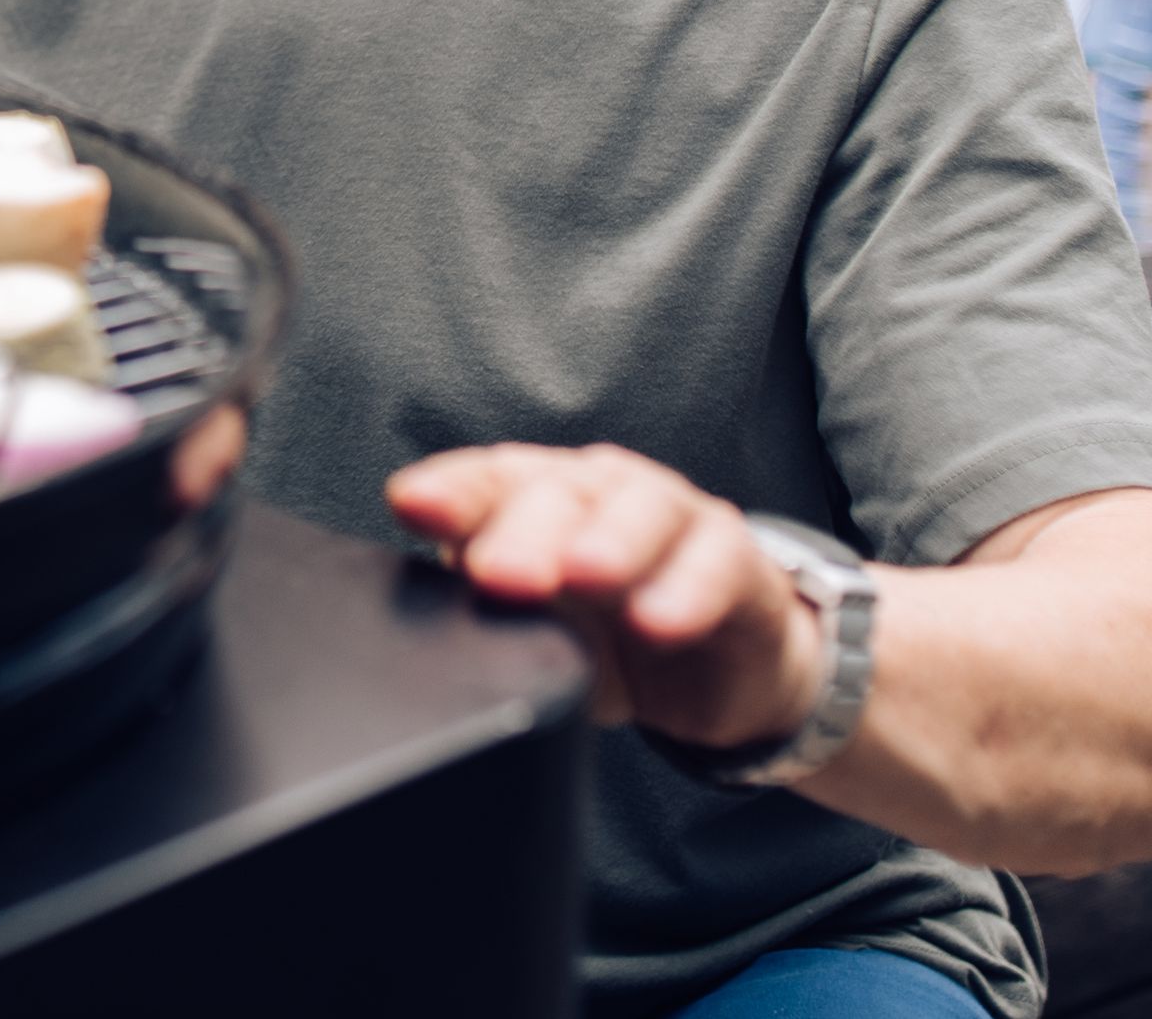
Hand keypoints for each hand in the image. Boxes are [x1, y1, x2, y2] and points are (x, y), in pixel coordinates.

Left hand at [388, 444, 829, 749]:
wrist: (719, 669)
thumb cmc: (610, 636)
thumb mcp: (540, 636)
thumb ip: (492, 622)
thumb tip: (431, 644)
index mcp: (535, 498)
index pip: (486, 482)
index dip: (450, 491)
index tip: (413, 506)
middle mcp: (599, 491)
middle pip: (557, 492)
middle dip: (524, 530)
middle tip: (499, 572)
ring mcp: (671, 515)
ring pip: (640, 509)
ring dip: (609, 541)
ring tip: (585, 576)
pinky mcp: (737, 558)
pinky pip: (714, 561)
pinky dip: (687, 589)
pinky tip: (660, 619)